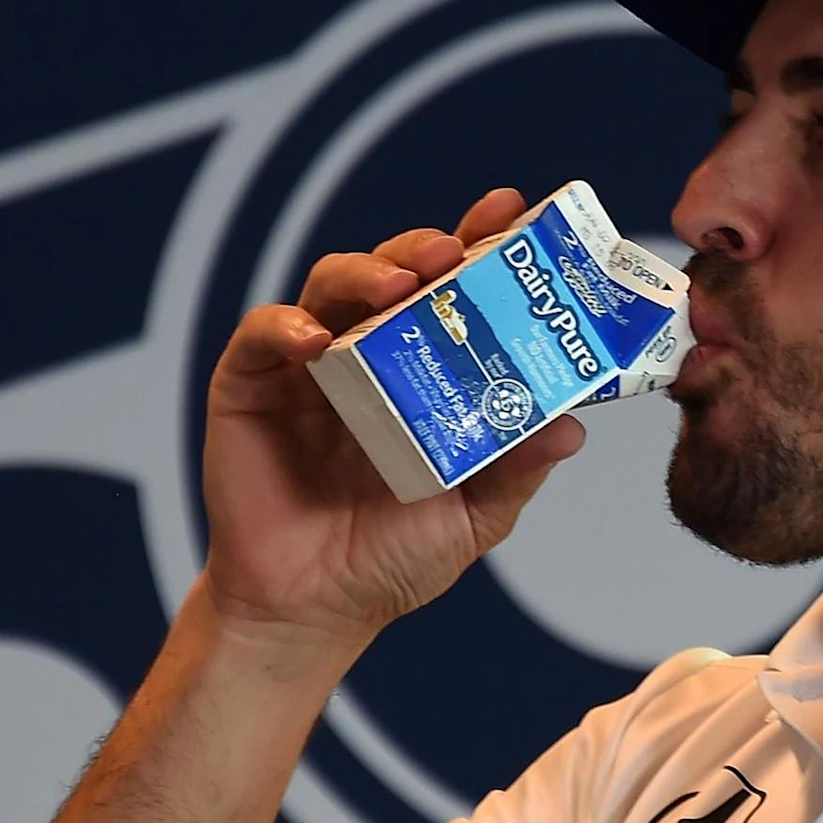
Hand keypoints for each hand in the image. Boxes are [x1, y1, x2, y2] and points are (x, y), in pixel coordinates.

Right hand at [196, 187, 585, 647]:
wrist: (312, 611)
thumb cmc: (389, 559)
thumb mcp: (472, 515)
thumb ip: (516, 468)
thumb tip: (573, 427)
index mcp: (423, 372)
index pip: (453, 291)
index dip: (479, 245)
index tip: (510, 211)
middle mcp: (367, 356)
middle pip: (394, 271)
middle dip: (426, 248)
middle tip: (454, 251)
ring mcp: (307, 368)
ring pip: (332, 287)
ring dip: (366, 272)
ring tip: (399, 283)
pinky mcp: (250, 386)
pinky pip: (263, 334)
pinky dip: (286, 326)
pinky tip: (315, 342)